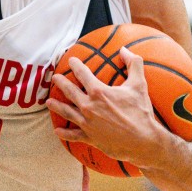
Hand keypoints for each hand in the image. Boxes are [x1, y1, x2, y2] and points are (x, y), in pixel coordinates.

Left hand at [46, 48, 164, 168]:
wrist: (143, 141)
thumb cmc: (141, 112)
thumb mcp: (139, 85)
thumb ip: (133, 64)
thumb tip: (124, 49)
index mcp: (98, 92)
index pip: (82, 74)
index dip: (76, 65)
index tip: (71, 60)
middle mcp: (88, 106)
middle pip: (70, 92)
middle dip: (61, 83)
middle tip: (54, 78)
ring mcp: (87, 123)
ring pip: (67, 112)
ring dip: (57, 106)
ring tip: (48, 102)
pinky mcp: (90, 137)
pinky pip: (74, 135)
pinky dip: (65, 133)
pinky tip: (57, 131)